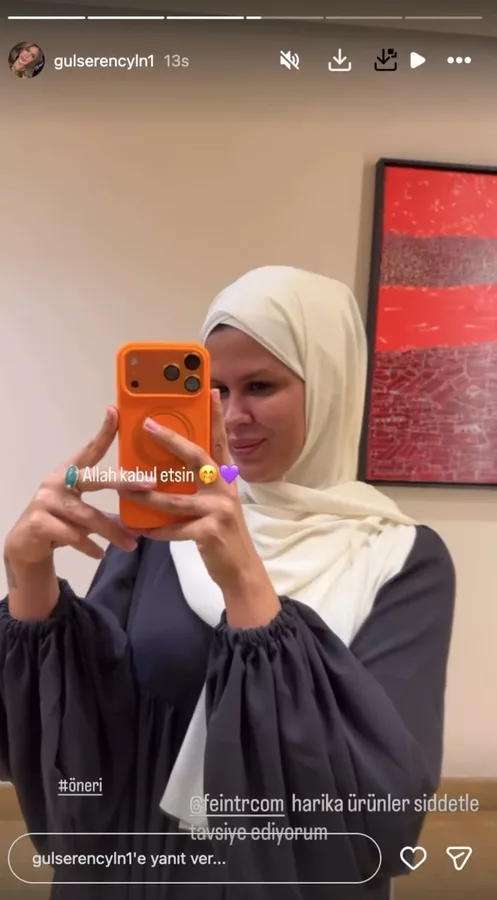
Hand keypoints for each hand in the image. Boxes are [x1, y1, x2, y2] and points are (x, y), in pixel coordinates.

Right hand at [4, 407, 155, 567]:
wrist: (26, 545)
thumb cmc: (59, 521)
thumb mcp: (82, 513)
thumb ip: (107, 514)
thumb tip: (139, 524)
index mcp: (70, 473)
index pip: (89, 451)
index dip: (103, 433)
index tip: (115, 412)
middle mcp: (57, 482)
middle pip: (95, 479)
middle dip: (125, 481)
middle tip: (150, 485)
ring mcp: (46, 501)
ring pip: (88, 516)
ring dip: (112, 531)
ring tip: (131, 544)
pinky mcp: (39, 522)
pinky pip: (73, 535)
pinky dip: (89, 546)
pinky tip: (101, 553)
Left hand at [120, 390, 269, 596]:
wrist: (240, 569)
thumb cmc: (222, 532)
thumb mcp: (216, 502)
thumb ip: (199, 483)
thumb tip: (166, 468)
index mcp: (224, 478)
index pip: (220, 441)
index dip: (216, 416)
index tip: (210, 390)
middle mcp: (224, 488)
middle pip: (196, 457)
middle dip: (171, 440)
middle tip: (149, 426)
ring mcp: (219, 509)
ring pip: (176, 498)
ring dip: (148, 494)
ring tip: (125, 487)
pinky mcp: (210, 532)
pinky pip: (176, 528)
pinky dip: (157, 530)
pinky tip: (143, 529)